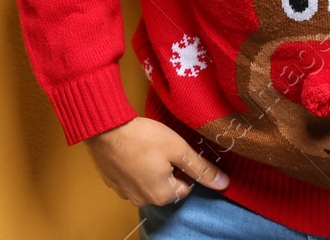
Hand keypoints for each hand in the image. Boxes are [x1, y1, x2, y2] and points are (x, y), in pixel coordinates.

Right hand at [84, 116, 230, 206]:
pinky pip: (131, 179)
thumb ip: (201, 168)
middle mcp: (142, 200)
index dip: (184, 168)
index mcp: (161, 195)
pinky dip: (134, 168)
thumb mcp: (178, 149)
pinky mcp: (112, 183)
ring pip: (148, 183)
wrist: (105, 128)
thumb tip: (224, 184)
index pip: (186, 187)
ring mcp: (124, 192)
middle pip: (166, 187)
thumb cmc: (143, 137)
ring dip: (150, 169)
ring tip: (146, 148)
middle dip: (168, 170)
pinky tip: (133, 151)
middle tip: (162, 148)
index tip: (176, 152)